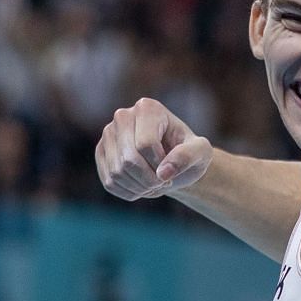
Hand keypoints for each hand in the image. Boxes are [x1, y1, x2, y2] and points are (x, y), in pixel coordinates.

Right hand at [96, 98, 212, 200]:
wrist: (174, 162)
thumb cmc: (189, 153)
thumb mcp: (200, 153)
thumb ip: (188, 157)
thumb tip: (163, 173)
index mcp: (147, 108)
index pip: (145, 145)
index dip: (159, 166)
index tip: (172, 170)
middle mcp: (122, 116)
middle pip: (129, 160)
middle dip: (149, 180)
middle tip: (163, 182)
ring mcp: (108, 134)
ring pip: (117, 173)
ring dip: (139, 188)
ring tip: (153, 184)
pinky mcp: (101, 153)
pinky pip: (109, 183)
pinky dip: (128, 192)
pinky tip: (141, 187)